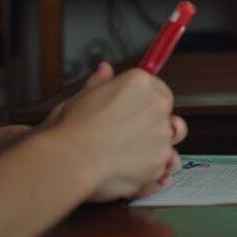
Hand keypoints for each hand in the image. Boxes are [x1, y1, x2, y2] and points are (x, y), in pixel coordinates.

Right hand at [45, 66, 185, 201]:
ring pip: (167, 138)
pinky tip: (129, 168)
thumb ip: (101, 82)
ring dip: (152, 145)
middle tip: (127, 133)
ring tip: (125, 153)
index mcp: (139, 83)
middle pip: (165, 111)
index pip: (156, 87)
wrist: (69, 160)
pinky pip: (162, 162)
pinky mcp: (161, 158)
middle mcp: (157, 104)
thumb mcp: (83, 96)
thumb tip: (106, 69)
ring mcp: (162, 133)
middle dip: (152, 122)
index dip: (144, 101)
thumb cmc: (72, 128)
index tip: (133, 109)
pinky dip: (150, 167)